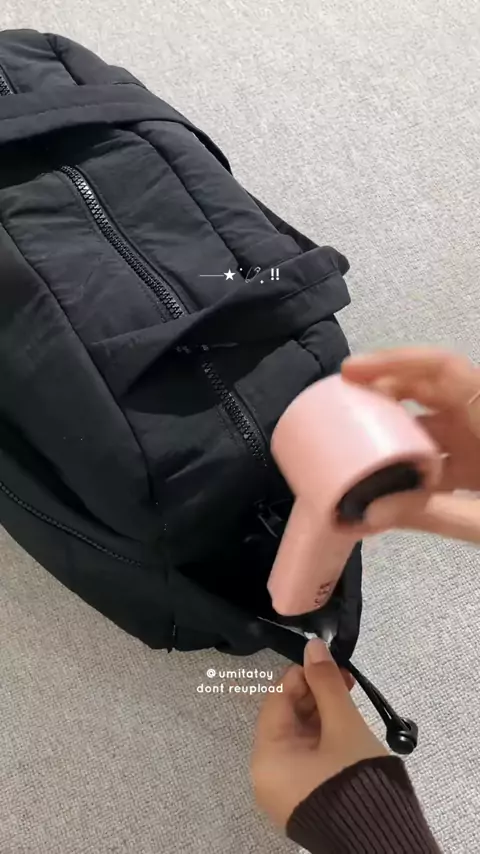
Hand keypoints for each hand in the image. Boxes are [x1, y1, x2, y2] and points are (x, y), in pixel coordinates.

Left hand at [251, 638, 386, 828]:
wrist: (382, 841)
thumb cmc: (355, 779)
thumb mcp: (343, 725)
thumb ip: (327, 683)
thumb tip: (313, 645)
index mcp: (267, 757)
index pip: (277, 700)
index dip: (302, 675)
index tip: (329, 662)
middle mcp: (267, 775)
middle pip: (286, 718)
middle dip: (315, 694)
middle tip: (346, 679)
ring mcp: (285, 790)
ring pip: (298, 737)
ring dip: (322, 714)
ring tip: (350, 699)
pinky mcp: (304, 799)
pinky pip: (306, 757)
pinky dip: (323, 738)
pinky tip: (346, 724)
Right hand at [342, 346, 479, 542]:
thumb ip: (431, 514)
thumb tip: (367, 514)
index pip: (441, 368)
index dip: (393, 362)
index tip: (351, 372)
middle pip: (432, 387)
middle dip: (386, 392)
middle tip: (343, 406)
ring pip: (436, 421)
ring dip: (398, 431)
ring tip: (356, 445)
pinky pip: (445, 453)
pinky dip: (416, 463)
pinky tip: (391, 483)